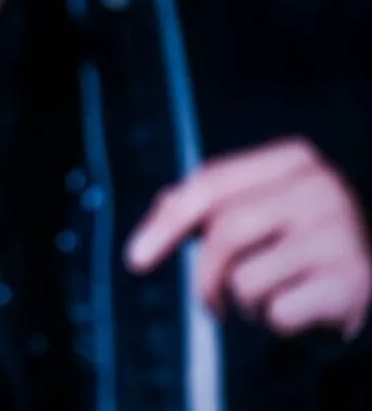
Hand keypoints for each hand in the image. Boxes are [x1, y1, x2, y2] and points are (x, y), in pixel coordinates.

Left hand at [126, 137, 371, 339]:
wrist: (370, 285)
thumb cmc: (298, 246)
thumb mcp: (254, 212)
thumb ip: (200, 208)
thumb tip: (145, 239)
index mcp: (293, 159)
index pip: (211, 185)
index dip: (168, 224)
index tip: (136, 260)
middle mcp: (322, 186)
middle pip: (225, 231)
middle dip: (205, 276)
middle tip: (209, 302)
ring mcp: (343, 232)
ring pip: (247, 277)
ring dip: (245, 303)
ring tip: (271, 299)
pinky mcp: (355, 282)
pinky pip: (279, 312)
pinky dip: (277, 323)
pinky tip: (302, 311)